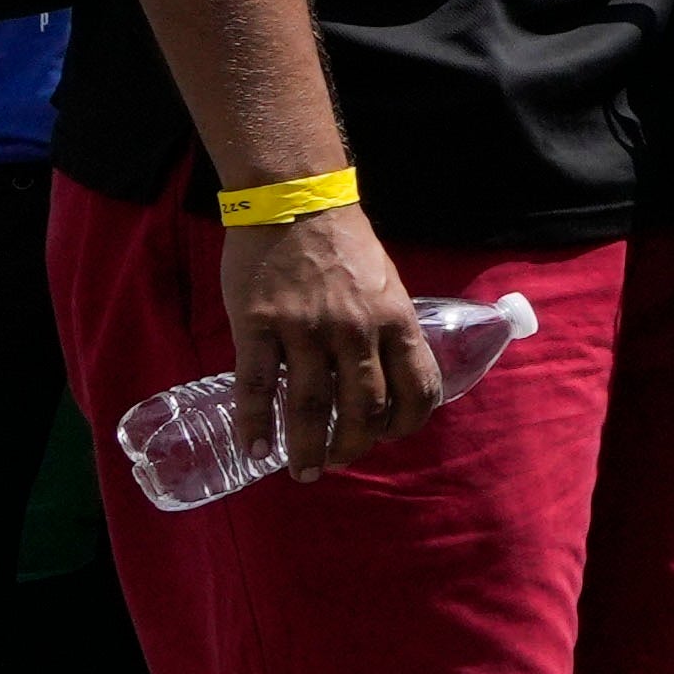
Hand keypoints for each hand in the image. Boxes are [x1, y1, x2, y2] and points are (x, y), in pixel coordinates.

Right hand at [212, 201, 459, 485]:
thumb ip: (389, 330)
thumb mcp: (387, 285)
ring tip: (304, 472)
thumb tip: (389, 379)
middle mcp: (356, 330)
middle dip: (353, 447)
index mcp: (396, 320)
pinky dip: (256, 425)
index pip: (418, 389)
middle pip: (363, 408)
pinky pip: (258, 386)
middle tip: (338, 464)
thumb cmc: (343, 246)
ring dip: (308, 448)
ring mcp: (306, 329)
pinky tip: (256, 451)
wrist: (295, 201)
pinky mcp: (259, 324)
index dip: (406, 423)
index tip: (387, 437)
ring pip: (311, 406)